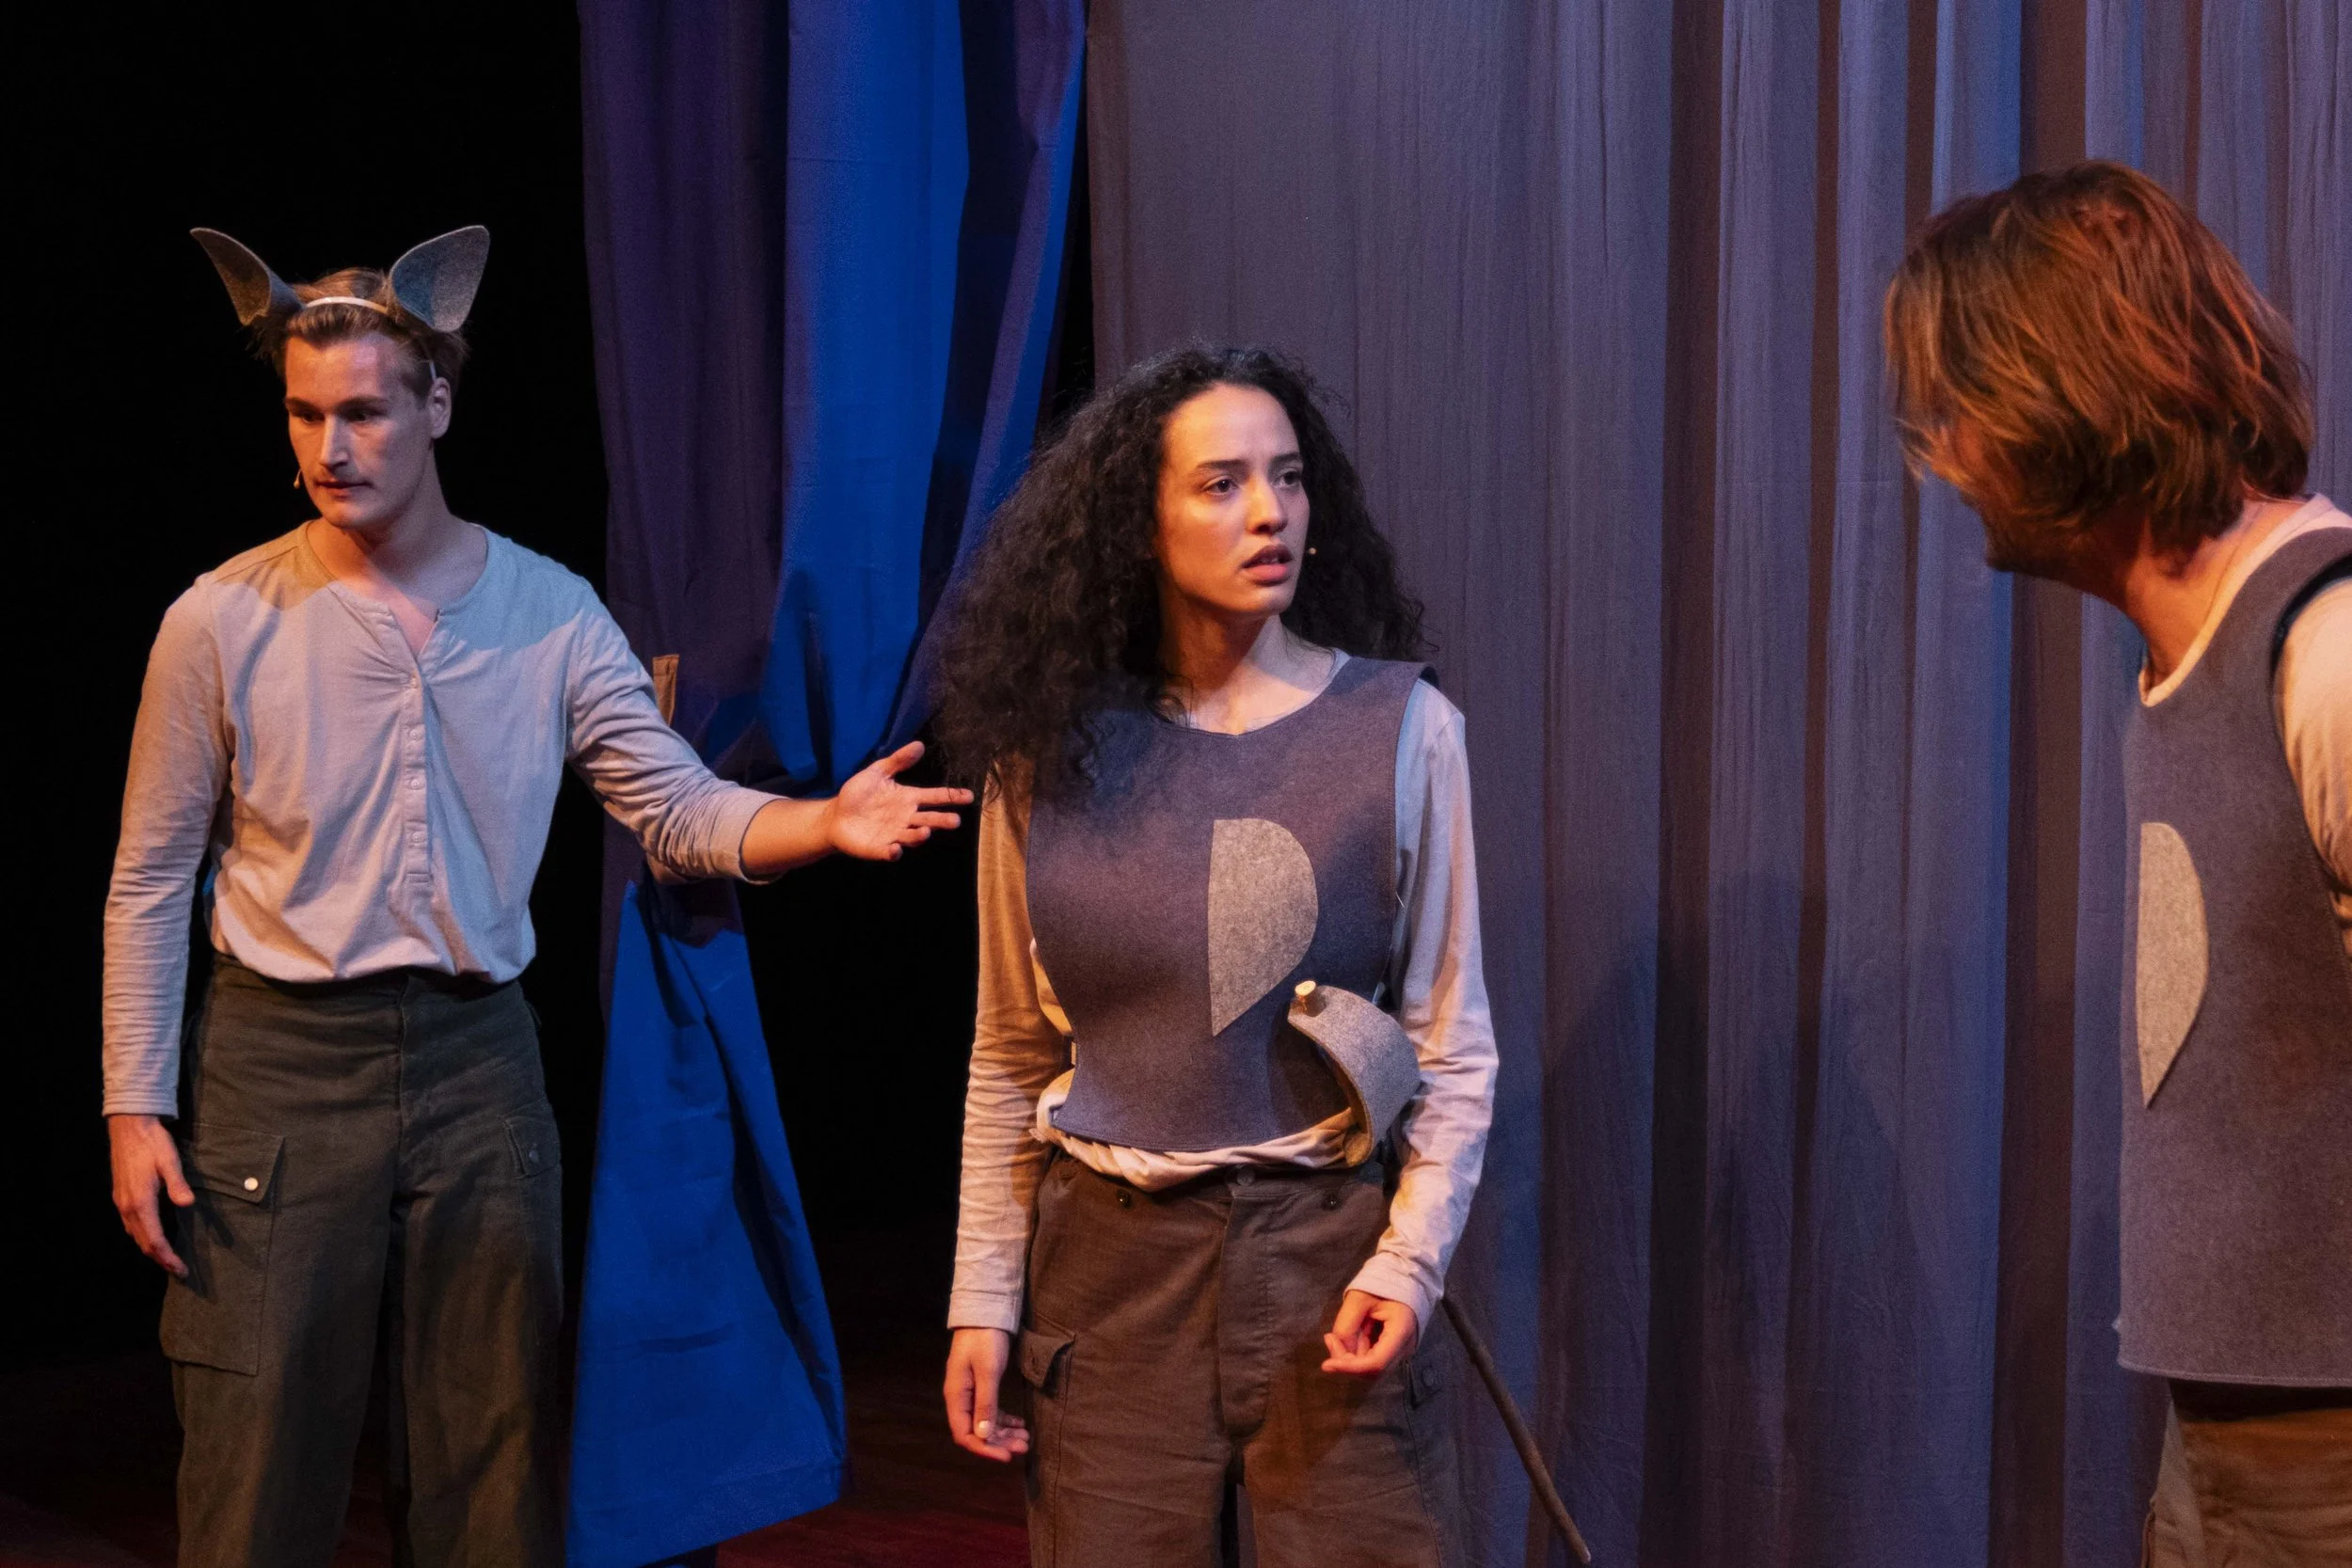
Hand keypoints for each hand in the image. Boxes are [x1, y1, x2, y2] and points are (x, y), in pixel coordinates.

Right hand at [109, 1114, 193, 1276]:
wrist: (129, 1126)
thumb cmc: (152, 1143)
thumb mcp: (170, 1161)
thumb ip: (177, 1184)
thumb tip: (187, 1203)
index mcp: (140, 1202)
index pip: (154, 1239)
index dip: (167, 1257)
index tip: (181, 1270)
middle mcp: (127, 1206)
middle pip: (143, 1242)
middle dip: (160, 1259)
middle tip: (178, 1271)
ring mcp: (121, 1201)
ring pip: (134, 1235)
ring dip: (150, 1250)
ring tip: (167, 1259)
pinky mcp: (121, 1195)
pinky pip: (130, 1225)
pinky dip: (142, 1237)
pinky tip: (152, 1236)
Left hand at [825, 742, 973, 861]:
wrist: (835, 815)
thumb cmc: (858, 794)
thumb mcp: (877, 772)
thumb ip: (897, 761)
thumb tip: (919, 744)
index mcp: (908, 799)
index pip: (934, 797)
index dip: (951, 796)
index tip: (969, 796)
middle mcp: (906, 818)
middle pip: (929, 819)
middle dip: (942, 821)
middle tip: (955, 821)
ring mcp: (894, 834)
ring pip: (912, 837)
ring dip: (919, 836)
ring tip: (925, 831)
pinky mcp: (879, 848)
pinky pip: (889, 852)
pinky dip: (893, 852)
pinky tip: (895, 848)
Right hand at [944, 1327, 1030, 1461]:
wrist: (986, 1312)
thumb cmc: (985, 1339)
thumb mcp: (987, 1371)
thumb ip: (986, 1403)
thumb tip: (983, 1436)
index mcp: (956, 1396)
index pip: (964, 1434)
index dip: (984, 1449)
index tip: (1006, 1456)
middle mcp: (961, 1398)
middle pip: (977, 1431)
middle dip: (1000, 1442)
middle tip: (1023, 1447)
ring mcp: (971, 1392)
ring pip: (986, 1422)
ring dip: (1005, 1432)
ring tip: (1026, 1438)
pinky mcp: (982, 1385)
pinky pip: (991, 1410)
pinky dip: (1005, 1419)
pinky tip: (1020, 1423)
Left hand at [1321, 1289, 1417, 1377]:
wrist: (1404, 1276)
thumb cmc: (1383, 1282)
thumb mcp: (1359, 1298)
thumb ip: (1346, 1325)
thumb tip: (1336, 1348)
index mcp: (1401, 1331)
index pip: (1376, 1364)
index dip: (1350, 1368)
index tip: (1327, 1365)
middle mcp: (1404, 1347)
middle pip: (1373, 1370)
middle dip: (1347, 1361)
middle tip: (1330, 1339)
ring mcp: (1401, 1350)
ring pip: (1371, 1367)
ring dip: (1351, 1356)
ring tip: (1338, 1334)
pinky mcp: (1394, 1349)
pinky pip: (1373, 1358)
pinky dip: (1357, 1352)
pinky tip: (1352, 1334)